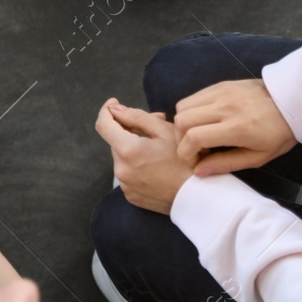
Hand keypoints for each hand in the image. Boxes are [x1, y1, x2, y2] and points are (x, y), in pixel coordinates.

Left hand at [95, 98, 194, 213]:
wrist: (199, 196)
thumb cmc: (187, 160)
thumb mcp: (166, 131)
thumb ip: (137, 116)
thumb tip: (115, 110)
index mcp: (127, 151)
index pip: (102, 125)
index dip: (106, 111)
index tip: (114, 104)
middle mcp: (120, 170)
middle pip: (115, 141)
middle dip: (130, 130)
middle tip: (154, 127)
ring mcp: (125, 185)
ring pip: (122, 158)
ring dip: (134, 148)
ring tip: (159, 148)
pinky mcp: (131, 196)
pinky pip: (128, 174)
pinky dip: (137, 166)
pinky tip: (156, 166)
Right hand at [174, 78, 297, 176]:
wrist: (293, 101)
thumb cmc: (279, 133)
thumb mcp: (258, 157)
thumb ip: (226, 164)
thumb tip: (198, 171)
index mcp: (237, 128)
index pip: (194, 137)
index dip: (185, 152)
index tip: (192, 160)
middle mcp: (225, 107)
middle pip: (182, 120)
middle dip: (181, 138)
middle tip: (194, 148)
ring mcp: (221, 92)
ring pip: (183, 106)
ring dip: (184, 123)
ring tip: (198, 133)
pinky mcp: (220, 84)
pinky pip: (193, 97)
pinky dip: (191, 110)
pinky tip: (205, 120)